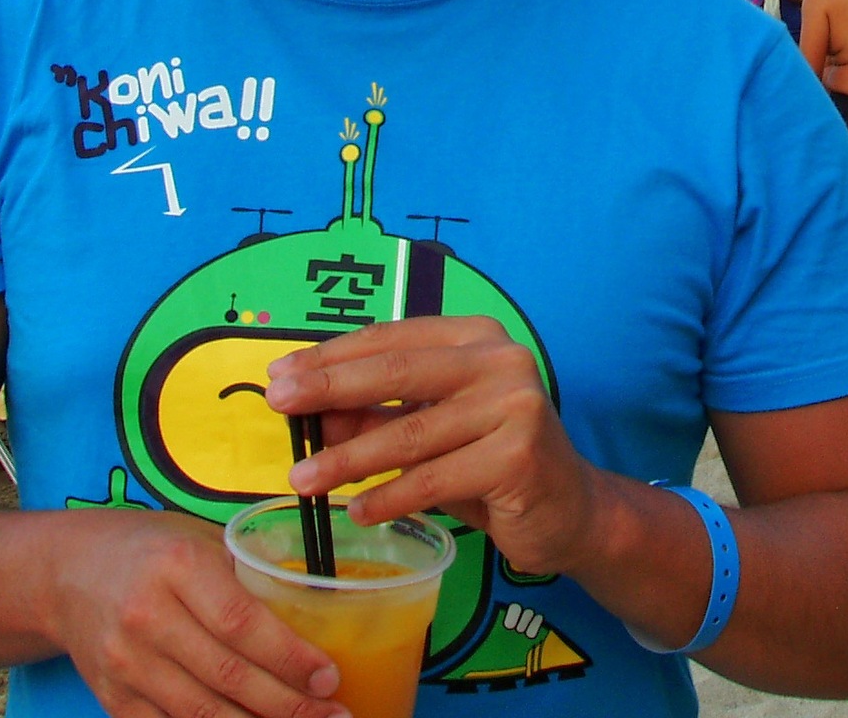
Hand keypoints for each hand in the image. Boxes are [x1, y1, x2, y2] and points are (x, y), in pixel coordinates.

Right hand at [48, 509, 343, 717]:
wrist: (68, 574)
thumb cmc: (152, 551)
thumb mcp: (200, 539)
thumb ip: (250, 571)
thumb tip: (321, 605)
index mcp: (177, 566)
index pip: (241, 623)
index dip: (289, 657)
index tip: (329, 679)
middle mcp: (146, 616)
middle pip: (228, 677)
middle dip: (288, 706)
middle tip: (334, 716)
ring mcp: (126, 664)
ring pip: (202, 713)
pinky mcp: (113, 700)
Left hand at [270, 316, 605, 579]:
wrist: (570, 510)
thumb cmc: (490, 462)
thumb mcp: (430, 429)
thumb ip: (378, 414)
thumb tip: (309, 413)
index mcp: (475, 336)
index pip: (392, 338)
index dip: (331, 355)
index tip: (279, 373)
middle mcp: (499, 359)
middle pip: (397, 371)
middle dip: (328, 387)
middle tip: (276, 403)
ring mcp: (514, 405)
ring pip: (411, 433)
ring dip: (347, 459)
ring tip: (301, 480)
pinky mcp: (518, 456)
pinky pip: (435, 479)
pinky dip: (389, 498)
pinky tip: (358, 511)